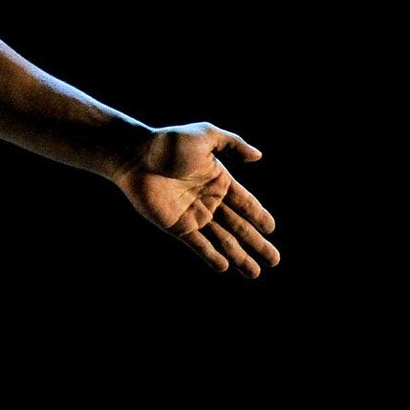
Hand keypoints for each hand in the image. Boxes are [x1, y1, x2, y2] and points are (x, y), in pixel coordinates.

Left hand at [113, 123, 279, 277]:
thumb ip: (233, 144)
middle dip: (257, 243)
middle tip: (274, 260)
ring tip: (254, 273)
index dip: (259, 216)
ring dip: (239, 256)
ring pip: (222, 240)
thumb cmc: (169, 142)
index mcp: (218, 180)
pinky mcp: (177, 226)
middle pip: (239, 227)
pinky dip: (211, 256)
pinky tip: (225, 267)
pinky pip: (198, 244)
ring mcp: (193, 214)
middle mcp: (209, 200)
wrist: (135, 156)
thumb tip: (258, 155)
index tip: (271, 228)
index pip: (245, 203)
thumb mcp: (206, 135)